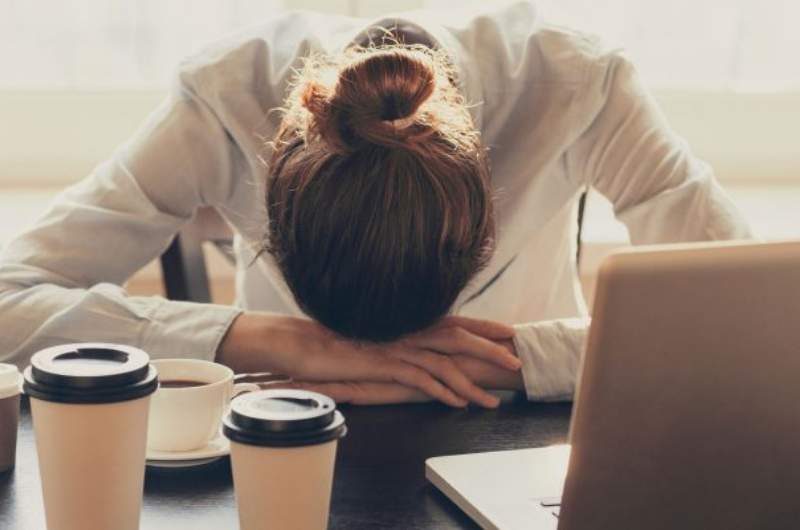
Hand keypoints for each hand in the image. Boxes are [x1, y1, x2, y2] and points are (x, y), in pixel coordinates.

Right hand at [285, 340, 523, 404]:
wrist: (305, 345)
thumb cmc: (340, 343)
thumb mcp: (378, 338)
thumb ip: (402, 341)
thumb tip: (423, 351)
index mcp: (408, 322)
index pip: (454, 320)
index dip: (483, 325)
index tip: (509, 332)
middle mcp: (407, 330)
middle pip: (459, 336)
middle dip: (490, 349)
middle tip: (516, 361)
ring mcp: (397, 347)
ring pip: (445, 362)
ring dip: (472, 382)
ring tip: (493, 400)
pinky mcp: (384, 364)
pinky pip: (421, 379)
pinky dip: (443, 392)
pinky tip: (458, 404)